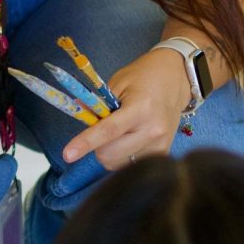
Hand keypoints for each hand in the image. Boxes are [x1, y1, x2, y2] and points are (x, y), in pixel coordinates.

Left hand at [60, 48, 190, 168]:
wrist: (176, 80)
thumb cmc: (143, 78)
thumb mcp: (117, 83)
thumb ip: (97, 104)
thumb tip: (77, 115)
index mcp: (141, 108)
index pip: (108, 131)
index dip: (86, 143)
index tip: (67, 155)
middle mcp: (153, 130)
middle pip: (110, 154)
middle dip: (97, 146)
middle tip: (102, 130)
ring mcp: (160, 144)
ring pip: (118, 164)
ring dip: (110, 152)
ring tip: (120, 133)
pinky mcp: (164, 153)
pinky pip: (131, 165)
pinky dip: (122, 156)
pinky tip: (129, 140)